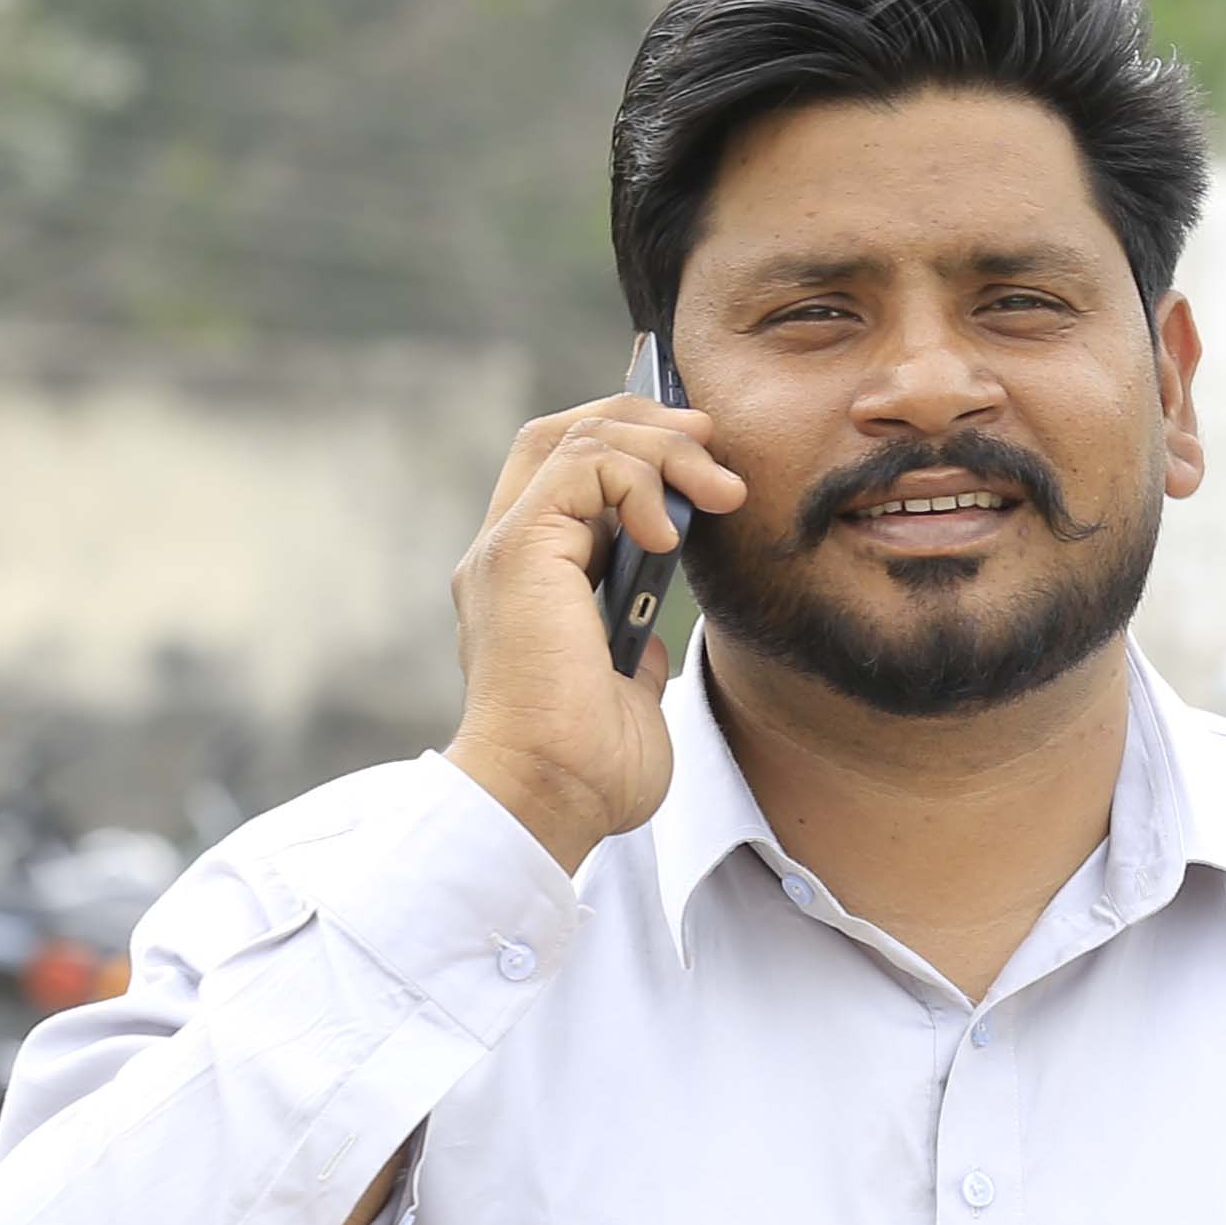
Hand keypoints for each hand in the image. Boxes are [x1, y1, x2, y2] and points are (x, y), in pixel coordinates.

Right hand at [438, 385, 741, 871]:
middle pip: (560, 433)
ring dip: (659, 450)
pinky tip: (671, 536)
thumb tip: (649, 637)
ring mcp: (506, 550)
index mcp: (527, 584)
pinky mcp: (518, 553)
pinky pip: (579, 467)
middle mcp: (506, 556)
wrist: (548, 801)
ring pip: (575, 438)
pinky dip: (636, 481)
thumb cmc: (585, 773)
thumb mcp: (627, 697)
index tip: (702, 464)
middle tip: (711, 443)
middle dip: (643, 423)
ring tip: (719, 489)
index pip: (567, 476)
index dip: (632, 451)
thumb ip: (630, 652)